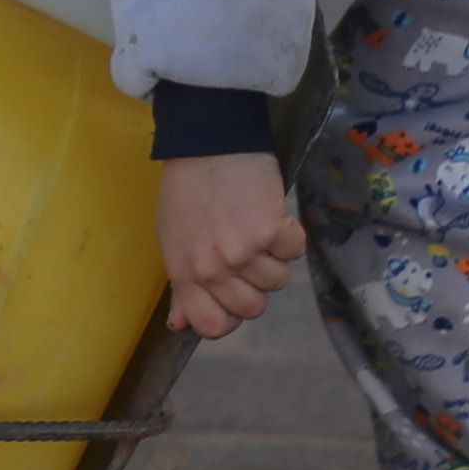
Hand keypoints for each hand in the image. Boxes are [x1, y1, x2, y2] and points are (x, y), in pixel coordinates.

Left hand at [159, 153, 302, 338]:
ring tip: (254, 226)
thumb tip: (181, 325)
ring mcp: (242, 252)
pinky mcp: (271, 231)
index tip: (235, 298)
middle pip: (253, 309)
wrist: (209, 143)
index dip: (229, 318)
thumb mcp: (173, 239)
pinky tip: (271, 214)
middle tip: (246, 253)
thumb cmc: (188, 190)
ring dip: (272, 258)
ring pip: (277, 282)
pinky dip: (289, 236)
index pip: (212, 326)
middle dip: (255, 286)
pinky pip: (295, 252)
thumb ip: (182, 286)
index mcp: (184, 273)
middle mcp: (212, 269)